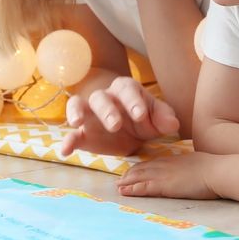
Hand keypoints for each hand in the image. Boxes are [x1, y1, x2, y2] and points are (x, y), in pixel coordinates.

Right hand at [58, 76, 179, 156]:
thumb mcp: (159, 116)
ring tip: (76, 123)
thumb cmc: (146, 116)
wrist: (134, 129)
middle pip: (100, 97)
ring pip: (79, 106)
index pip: (126, 88)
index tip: (141, 114)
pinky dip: (68, 141)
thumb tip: (172, 124)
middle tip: (115, 125)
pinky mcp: (84, 133)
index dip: (133, 100)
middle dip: (107, 110)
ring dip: (76, 113)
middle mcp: (106, 98)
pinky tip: (65, 151)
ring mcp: (91, 114)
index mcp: (126, 90)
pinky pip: (73, 134)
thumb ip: (165, 117)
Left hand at [117, 153, 216, 199]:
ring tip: (118, 187)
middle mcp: (165, 165)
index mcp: (174, 159)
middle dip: (130, 175)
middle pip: (142, 169)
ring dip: (127, 182)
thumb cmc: (215, 169)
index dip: (141, 168)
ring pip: (139, 177)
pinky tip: (124, 192)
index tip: (133, 172)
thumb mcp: (199, 164)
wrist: (218, 171)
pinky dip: (132, 189)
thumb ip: (191, 167)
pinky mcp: (164, 186)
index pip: (152, 163)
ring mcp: (164, 174)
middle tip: (120, 180)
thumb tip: (192, 171)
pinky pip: (143, 187)